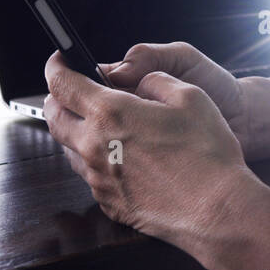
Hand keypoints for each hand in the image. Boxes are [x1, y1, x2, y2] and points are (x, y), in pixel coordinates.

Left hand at [43, 50, 258, 250]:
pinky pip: (92, 175)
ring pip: (70, 149)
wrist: (216, 209)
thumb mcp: (190, 96)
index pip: (62, 84)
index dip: (56, 67)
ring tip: (105, 126)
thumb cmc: (206, 154)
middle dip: (58, 99)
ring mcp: (99, 179)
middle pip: (54, 118)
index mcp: (111, 114)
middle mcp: (95, 147)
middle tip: (73, 91)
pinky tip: (126, 158)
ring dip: (78, 131)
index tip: (59, 61)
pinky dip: (99, 160)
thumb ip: (156, 81)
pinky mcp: (109, 202)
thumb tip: (142, 84)